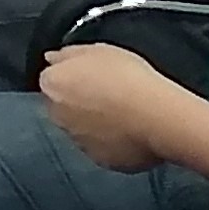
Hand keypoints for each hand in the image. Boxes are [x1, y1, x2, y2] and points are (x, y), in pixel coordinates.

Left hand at [38, 42, 191, 173]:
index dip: (74, 78)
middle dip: (79, 102)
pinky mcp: (98, 159)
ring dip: (94, 124)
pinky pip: (102, 148)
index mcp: (53, 85)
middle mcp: (57, 115)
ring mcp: (76, 140)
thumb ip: (69, 54)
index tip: (93, 78)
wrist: (156, 117)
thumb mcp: (99, 50)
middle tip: (110, 96)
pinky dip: (112, 142)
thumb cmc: (130, 79)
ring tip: (125, 115)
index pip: (53, 80)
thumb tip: (52, 58)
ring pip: (80, 129)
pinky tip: (131, 132)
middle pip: (63, 106)